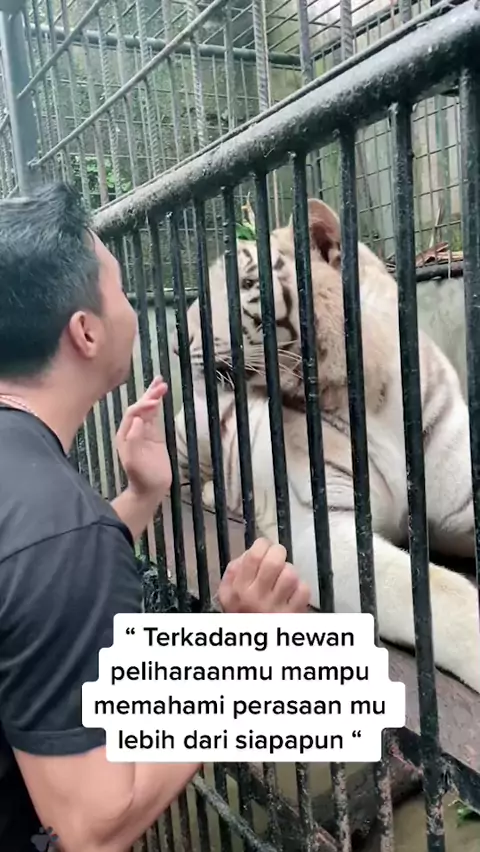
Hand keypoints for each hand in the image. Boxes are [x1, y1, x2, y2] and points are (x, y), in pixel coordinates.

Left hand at [116, 377, 171, 500]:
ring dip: (153, 396)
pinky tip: (161, 396)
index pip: (133, 414)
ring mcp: (143, 432)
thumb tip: (139, 419)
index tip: (156, 401)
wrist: (150, 489)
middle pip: (139, 407)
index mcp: (124, 435)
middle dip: (149, 395)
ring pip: (147, 409)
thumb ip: (135, 440)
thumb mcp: (135, 461)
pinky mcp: (153, 435)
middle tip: (161, 384)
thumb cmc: (142, 477)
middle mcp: (132, 430)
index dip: (143, 406)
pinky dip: (158, 405)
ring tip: (161, 382)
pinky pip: (154, 416)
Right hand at [218, 538, 310, 612]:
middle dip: (278, 552)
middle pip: (275, 561)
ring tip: (283, 578)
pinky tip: (292, 593)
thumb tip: (250, 553)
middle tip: (277, 556)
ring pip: (291, 574)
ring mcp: (277, 607)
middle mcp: (257, 597)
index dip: (263, 544)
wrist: (253, 648)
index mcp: (239, 589)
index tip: (264, 547)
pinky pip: (303, 590)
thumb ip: (234, 571)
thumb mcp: (227, 594)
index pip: (254, 555)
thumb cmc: (241, 615)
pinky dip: (300, 587)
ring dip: (289, 571)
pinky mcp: (294, 615)